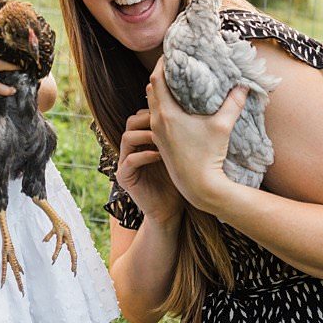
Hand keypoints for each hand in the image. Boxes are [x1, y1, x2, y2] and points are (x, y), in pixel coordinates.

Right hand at [115, 107, 182, 225]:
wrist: (170, 211)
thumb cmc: (178, 182)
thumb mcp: (178, 155)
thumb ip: (178, 138)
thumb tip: (197, 115)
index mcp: (143, 141)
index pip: (141, 116)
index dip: (154, 111)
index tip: (172, 111)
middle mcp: (132, 149)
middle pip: (131, 122)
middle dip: (147, 119)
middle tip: (165, 121)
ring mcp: (126, 163)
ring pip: (126, 138)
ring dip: (145, 135)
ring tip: (162, 137)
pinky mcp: (125, 178)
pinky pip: (129, 161)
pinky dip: (144, 156)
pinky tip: (160, 155)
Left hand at [147, 58, 246, 214]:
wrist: (198, 186)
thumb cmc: (208, 156)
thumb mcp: (222, 127)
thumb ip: (233, 104)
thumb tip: (244, 85)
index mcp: (166, 113)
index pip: (156, 79)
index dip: (162, 64)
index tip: (171, 53)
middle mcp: (156, 120)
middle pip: (151, 89)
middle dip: (161, 74)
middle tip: (176, 64)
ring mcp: (156, 131)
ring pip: (152, 102)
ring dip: (160, 90)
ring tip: (177, 81)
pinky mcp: (159, 140)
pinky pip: (155, 115)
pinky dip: (162, 105)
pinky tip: (177, 105)